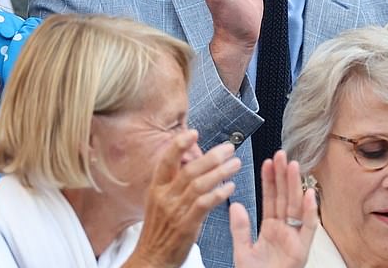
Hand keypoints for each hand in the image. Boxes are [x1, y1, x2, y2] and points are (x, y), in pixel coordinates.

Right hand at [126, 130, 239, 267]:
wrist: (151, 259)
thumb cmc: (158, 232)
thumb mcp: (157, 202)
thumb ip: (172, 184)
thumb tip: (190, 165)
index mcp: (156, 188)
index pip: (166, 161)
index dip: (179, 145)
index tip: (193, 133)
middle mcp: (164, 196)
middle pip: (189, 169)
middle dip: (211, 156)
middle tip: (228, 148)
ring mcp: (175, 210)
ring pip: (199, 184)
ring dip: (220, 171)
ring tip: (235, 164)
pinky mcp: (186, 225)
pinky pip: (204, 204)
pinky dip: (219, 193)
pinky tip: (230, 187)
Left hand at [230, 151, 317, 267]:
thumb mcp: (242, 252)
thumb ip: (240, 229)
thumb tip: (235, 205)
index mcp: (271, 230)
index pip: (270, 200)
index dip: (270, 181)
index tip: (268, 162)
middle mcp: (285, 232)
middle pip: (285, 199)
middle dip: (283, 177)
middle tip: (282, 154)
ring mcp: (294, 240)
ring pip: (296, 208)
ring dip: (296, 186)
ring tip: (293, 165)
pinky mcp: (301, 251)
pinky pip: (308, 229)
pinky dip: (310, 212)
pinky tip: (309, 194)